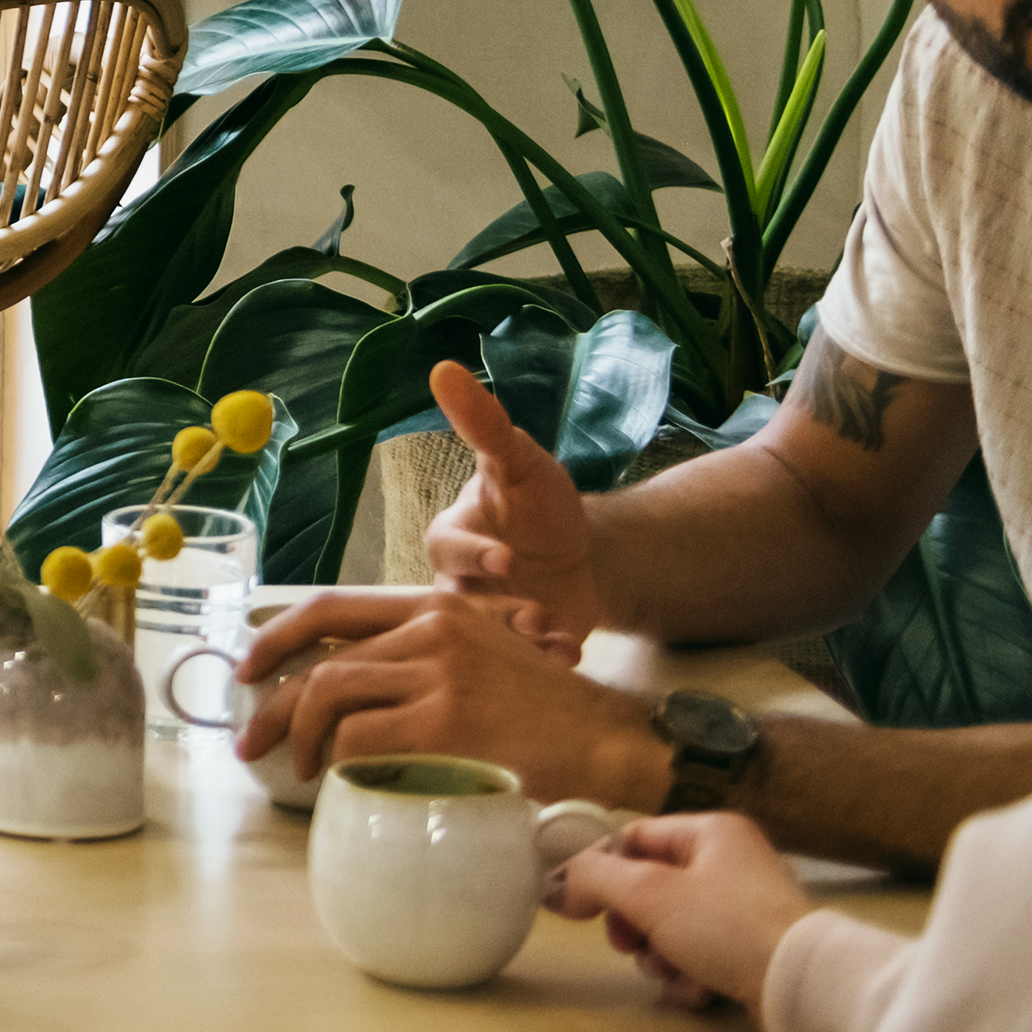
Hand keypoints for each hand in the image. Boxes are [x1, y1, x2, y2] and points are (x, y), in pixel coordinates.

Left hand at [231, 589, 664, 809]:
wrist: (609, 739)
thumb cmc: (546, 711)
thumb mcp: (483, 654)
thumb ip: (424, 657)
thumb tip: (353, 690)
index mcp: (433, 608)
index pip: (330, 607)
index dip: (276, 636)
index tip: (246, 667)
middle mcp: (430, 628)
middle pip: (322, 660)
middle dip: (273, 702)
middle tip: (251, 740)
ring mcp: (437, 673)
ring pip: (330, 696)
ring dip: (302, 738)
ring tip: (303, 769)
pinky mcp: (446, 721)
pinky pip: (361, 739)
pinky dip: (340, 763)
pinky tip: (344, 781)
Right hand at [417, 358, 606, 648]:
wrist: (586, 554)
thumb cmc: (540, 503)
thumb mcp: (519, 460)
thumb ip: (482, 421)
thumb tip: (444, 367)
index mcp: (450, 540)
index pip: (448, 549)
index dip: (474, 555)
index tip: (506, 558)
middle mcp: (459, 585)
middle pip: (460, 606)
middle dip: (494, 612)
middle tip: (530, 612)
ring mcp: (489, 622)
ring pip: (487, 641)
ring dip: (517, 641)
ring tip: (550, 634)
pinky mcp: (518, 652)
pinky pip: (522, 664)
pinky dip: (544, 660)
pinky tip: (567, 652)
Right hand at [559, 812, 811, 1018]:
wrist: (800, 985)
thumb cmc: (724, 925)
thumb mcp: (647, 894)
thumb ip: (592, 879)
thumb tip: (554, 887)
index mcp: (710, 831)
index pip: (634, 838)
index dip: (602, 870)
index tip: (584, 908)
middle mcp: (731, 861)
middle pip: (651, 887)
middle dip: (633, 924)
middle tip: (628, 946)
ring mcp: (747, 906)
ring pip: (674, 925)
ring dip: (660, 953)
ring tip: (669, 972)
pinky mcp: (757, 948)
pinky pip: (705, 952)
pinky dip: (692, 972)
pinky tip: (697, 990)